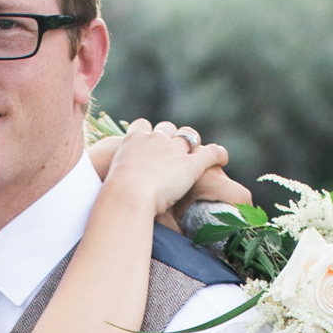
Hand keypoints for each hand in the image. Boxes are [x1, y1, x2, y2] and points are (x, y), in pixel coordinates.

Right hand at [90, 125, 251, 231]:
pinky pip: (210, 152)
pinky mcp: (191, 163)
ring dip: (193, 143)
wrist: (128, 194)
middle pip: (166, 128)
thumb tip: (109, 206)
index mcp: (132, 140)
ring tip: (197, 153)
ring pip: (189, 137)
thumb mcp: (110, 184)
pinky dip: (218, 154)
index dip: (148, 133)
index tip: (149, 142)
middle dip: (172, 136)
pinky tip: (223, 159)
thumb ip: (116, 185)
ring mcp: (174, 149)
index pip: (142, 125)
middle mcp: (154, 139)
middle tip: (174, 151)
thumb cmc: (114, 195)